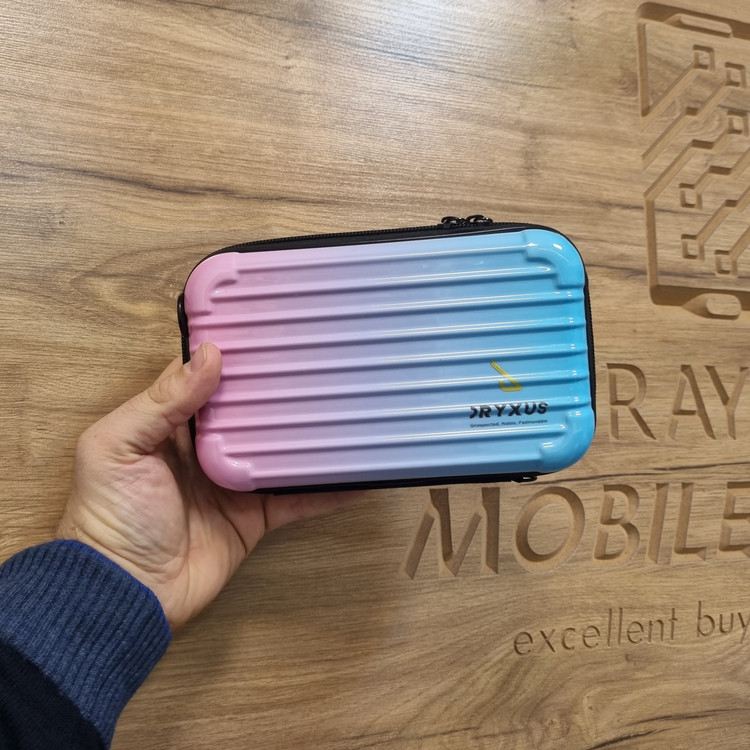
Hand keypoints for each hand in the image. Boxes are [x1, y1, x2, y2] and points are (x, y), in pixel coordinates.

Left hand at [58, 343, 355, 628]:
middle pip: (252, 411)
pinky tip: (355, 475)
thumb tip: (209, 354)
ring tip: (346, 408)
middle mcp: (207, 448)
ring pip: (278, 451)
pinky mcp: (255, 518)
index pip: (207, 377)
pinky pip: (296, 499)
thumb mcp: (118, 448)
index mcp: (170, 424)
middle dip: (280, 390)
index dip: (234, 355)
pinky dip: (326, 490)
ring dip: (308, 436)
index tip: (271, 331)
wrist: (124, 595)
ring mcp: (235, 483)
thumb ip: (161, 401)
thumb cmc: (109, 517)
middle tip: (321, 362)